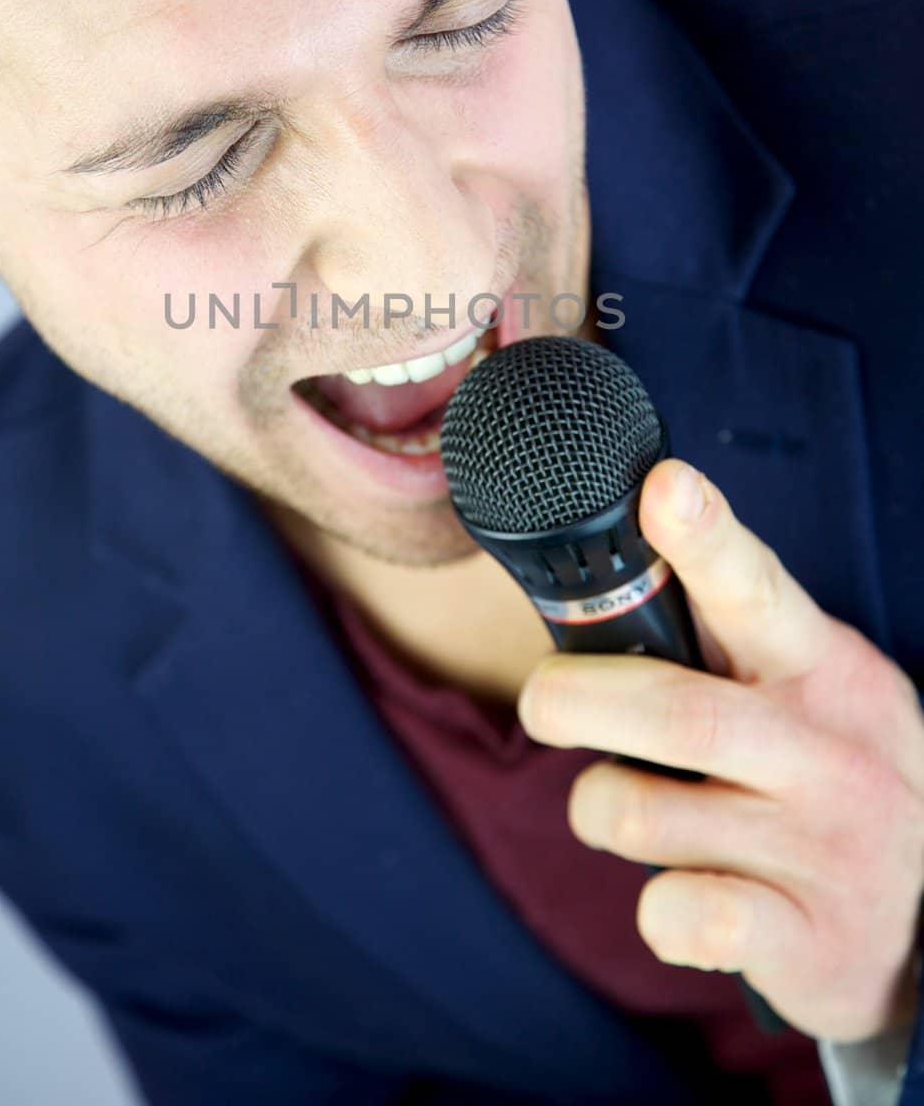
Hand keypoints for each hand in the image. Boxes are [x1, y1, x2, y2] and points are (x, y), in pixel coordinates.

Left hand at [516, 457, 923, 1042]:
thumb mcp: (805, 685)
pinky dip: (653, 909)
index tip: (664, 487)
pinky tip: (679, 897)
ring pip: (644, 815)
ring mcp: (821, 848)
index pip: (756, 589)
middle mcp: (826, 751)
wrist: (923, 917)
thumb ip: (724, 630)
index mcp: (818, 666)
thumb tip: (615, 547)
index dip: (705, 538)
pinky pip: (679, 915)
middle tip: (541, 702)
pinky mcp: (805, 938)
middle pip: (675, 711)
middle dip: (580, 701)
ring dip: (601, 807)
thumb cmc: (825, 771)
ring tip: (624, 806)